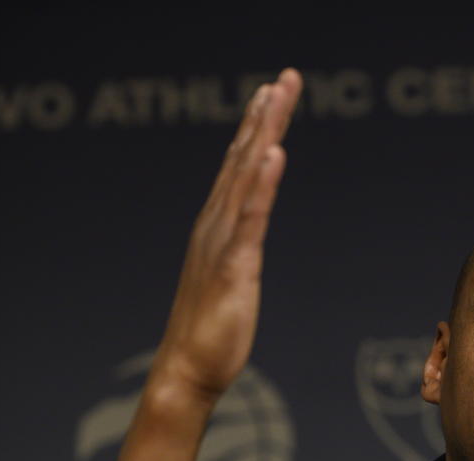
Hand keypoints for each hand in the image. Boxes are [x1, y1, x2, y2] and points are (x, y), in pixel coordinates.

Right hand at [152, 69, 302, 398]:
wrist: (187, 369)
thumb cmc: (210, 327)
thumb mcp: (229, 274)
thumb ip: (237, 244)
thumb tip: (247, 227)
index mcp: (217, 225)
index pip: (240, 167)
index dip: (257, 127)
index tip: (272, 92)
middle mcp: (215, 224)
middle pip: (243, 159)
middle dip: (266, 116)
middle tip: (286, 78)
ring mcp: (222, 242)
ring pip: (245, 178)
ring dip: (263, 134)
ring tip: (276, 96)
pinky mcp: (232, 266)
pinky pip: (250, 219)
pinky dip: (262, 184)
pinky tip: (274, 154)